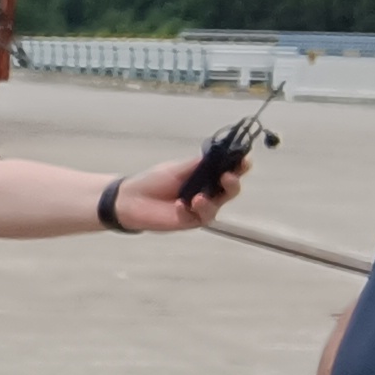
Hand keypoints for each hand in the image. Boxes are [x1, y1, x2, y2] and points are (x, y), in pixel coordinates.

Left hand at [110, 158, 240, 232]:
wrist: (130, 199)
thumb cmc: (153, 181)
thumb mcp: (176, 169)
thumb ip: (197, 164)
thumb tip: (219, 153)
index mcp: (206, 175)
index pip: (229, 170)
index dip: (239, 166)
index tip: (244, 160)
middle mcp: (208, 192)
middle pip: (230, 190)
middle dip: (232, 184)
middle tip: (228, 178)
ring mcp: (200, 208)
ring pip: (216, 207)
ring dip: (210, 202)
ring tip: (198, 198)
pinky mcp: (189, 221)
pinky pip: (196, 218)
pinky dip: (187, 210)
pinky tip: (177, 205)